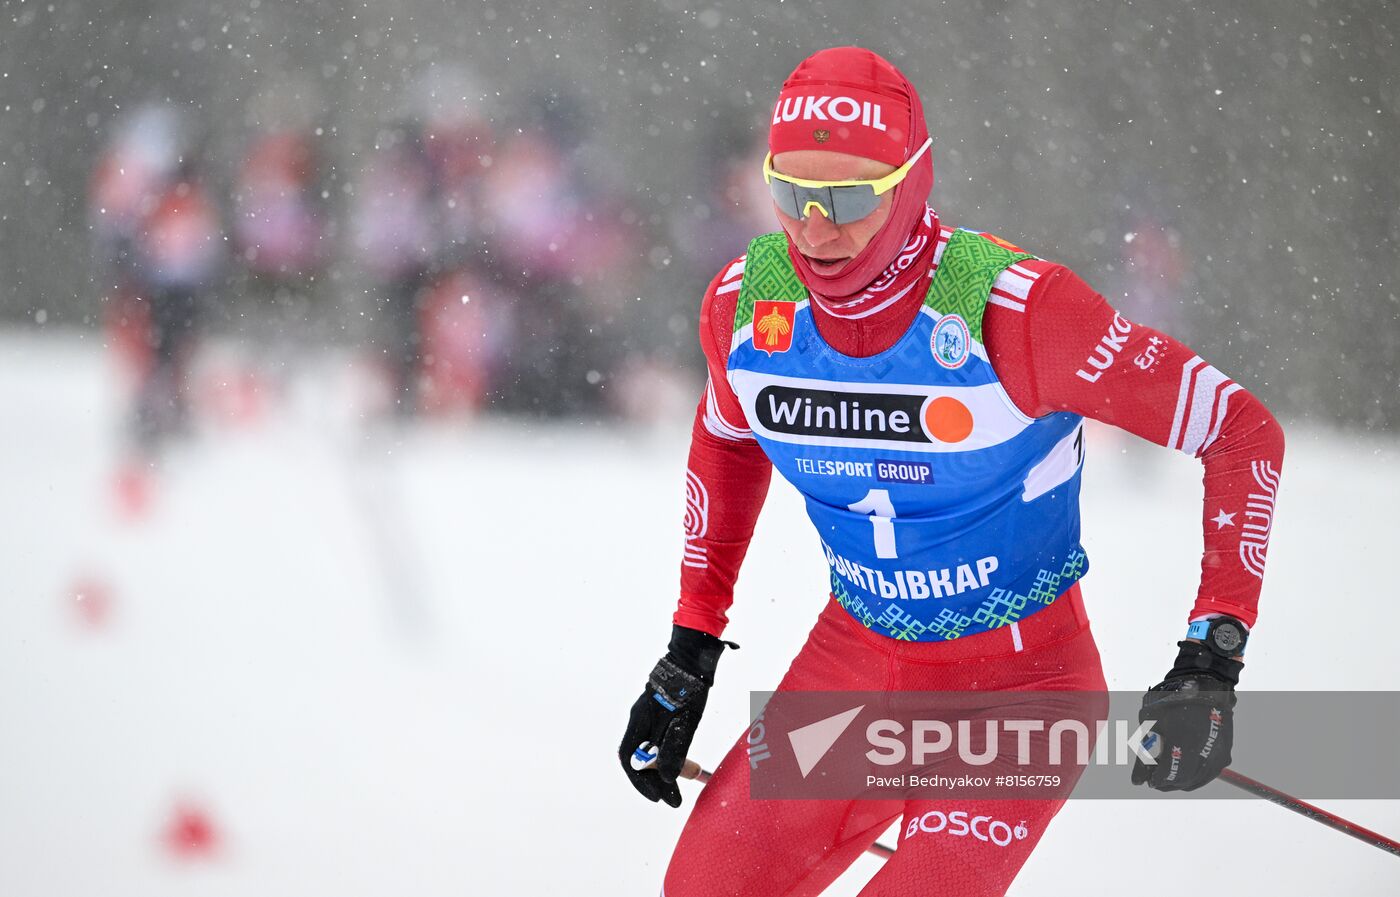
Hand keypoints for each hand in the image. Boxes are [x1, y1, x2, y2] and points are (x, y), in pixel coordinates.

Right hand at [619, 626, 732, 806]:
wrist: (694, 656)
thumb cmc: (687, 687)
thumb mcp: (684, 721)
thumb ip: (674, 749)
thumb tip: (667, 779)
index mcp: (639, 721)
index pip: (630, 759)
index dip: (641, 782)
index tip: (659, 798)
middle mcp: (641, 719)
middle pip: (641, 758)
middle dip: (656, 781)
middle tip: (674, 798)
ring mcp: (652, 714)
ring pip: (652, 750)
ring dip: (664, 770)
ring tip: (682, 782)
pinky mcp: (665, 710)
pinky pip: (662, 739)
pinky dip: (670, 755)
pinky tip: (683, 760)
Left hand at [1132, 641, 1242, 791]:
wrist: (1204, 686)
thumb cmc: (1172, 702)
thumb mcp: (1152, 723)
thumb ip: (1146, 752)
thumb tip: (1139, 778)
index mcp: (1183, 743)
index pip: (1168, 773)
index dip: (1155, 779)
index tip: (1147, 780)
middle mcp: (1203, 752)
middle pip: (1183, 780)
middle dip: (1167, 782)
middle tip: (1156, 781)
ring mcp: (1217, 754)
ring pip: (1197, 779)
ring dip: (1181, 781)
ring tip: (1169, 777)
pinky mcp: (1224, 752)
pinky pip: (1209, 773)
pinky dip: (1196, 776)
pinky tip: (1186, 773)